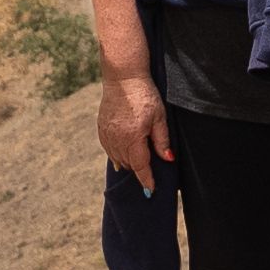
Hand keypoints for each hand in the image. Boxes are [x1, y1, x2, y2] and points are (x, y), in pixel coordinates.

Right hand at [97, 69, 171, 186]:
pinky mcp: (101, 128)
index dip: (146, 180)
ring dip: (128, 163)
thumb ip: (162, 140)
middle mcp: (117, 139)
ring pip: (118, 159)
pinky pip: (109, 149)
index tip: (150, 191)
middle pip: (129, 164)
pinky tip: (123, 156)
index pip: (140, 166)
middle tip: (150, 172)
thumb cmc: (145, 95)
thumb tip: (167, 159)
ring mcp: (107, 134)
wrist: (123, 77)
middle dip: (139, 170)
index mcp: (133, 138)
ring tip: (138, 162)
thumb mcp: (159, 117)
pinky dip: (117, 155)